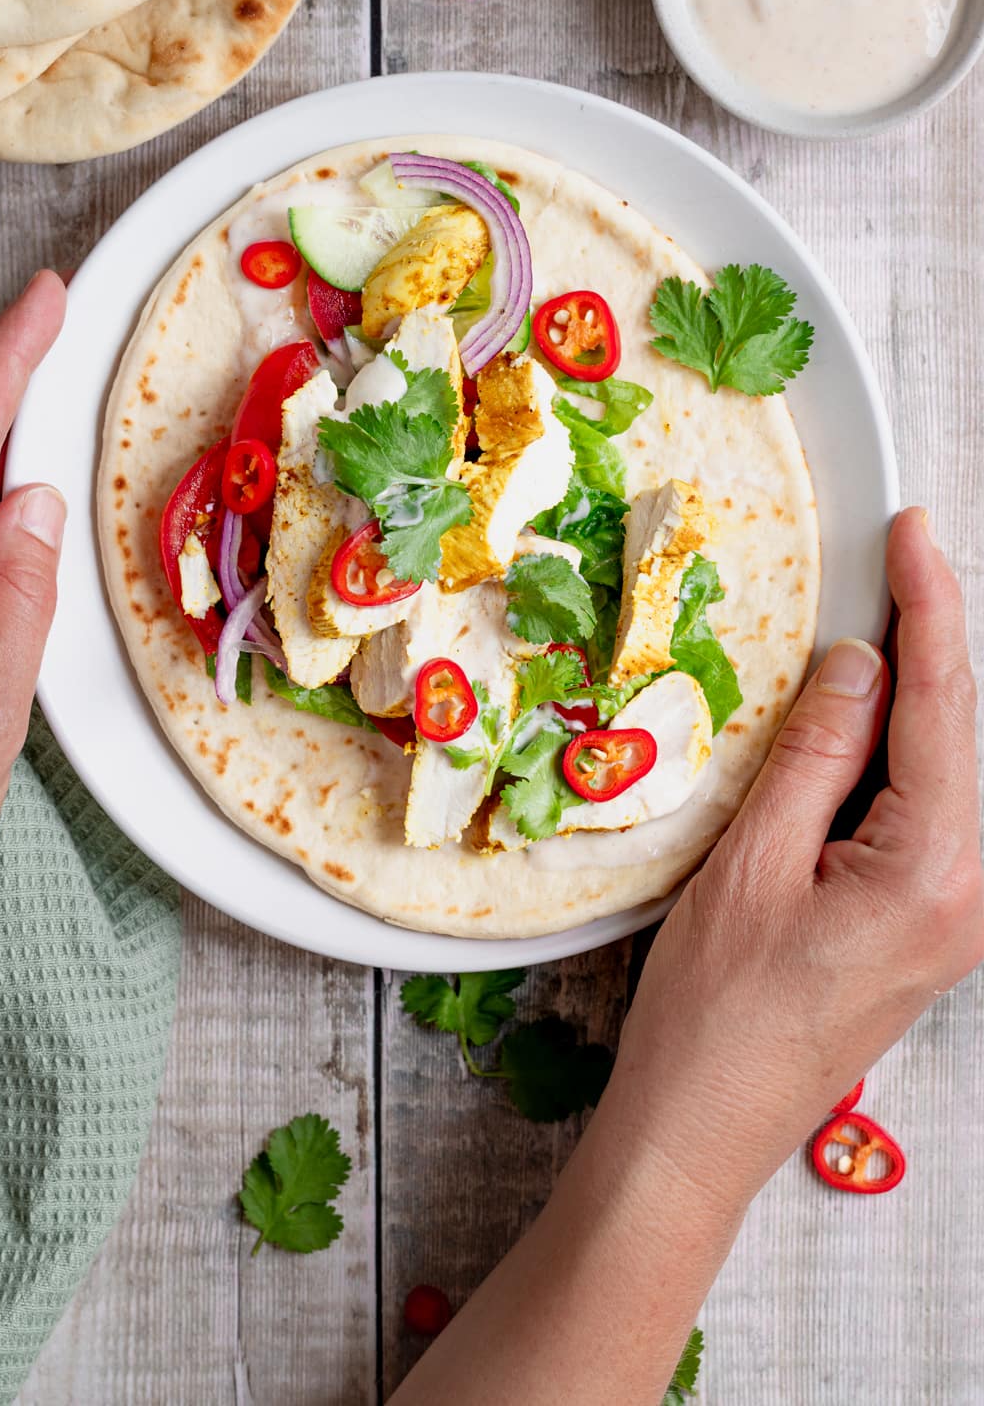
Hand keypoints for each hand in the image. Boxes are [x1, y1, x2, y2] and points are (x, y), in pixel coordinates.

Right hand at [614, 505, 982, 1199]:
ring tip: (873, 616)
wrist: (703, 1129)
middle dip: (928, 639)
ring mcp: (954, 914)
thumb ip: (814, 754)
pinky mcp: (922, 923)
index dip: (930, 607)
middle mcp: (970, 893)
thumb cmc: (715, 1016)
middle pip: (957, 733)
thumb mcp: (753, 864)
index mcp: (937, 874)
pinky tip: (857, 715)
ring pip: (941, 769)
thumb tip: (859, 662)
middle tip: (896, 554)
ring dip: (907, 695)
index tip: (913, 531)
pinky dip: (890, 752)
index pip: (943, 708)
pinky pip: (920, 810)